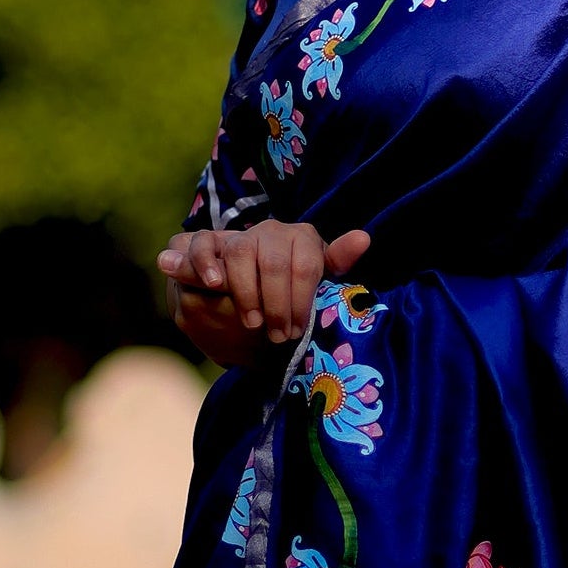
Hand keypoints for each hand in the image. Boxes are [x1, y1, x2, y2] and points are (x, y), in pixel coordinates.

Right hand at [157, 220, 372, 366]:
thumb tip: (363, 238)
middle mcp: (272, 231)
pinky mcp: (209, 242)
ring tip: (252, 323)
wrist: (248, 290)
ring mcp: (240, 235)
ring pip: (241, 252)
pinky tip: (215, 286)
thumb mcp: (318, 281)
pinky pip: (203, 243)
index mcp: (303, 239)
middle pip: (274, 262)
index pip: (306, 265)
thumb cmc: (292, 291)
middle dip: (277, 305)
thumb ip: (338, 262)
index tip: (297, 331)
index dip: (301, 302)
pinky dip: (206, 263)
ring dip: (246, 292)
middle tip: (277, 336)